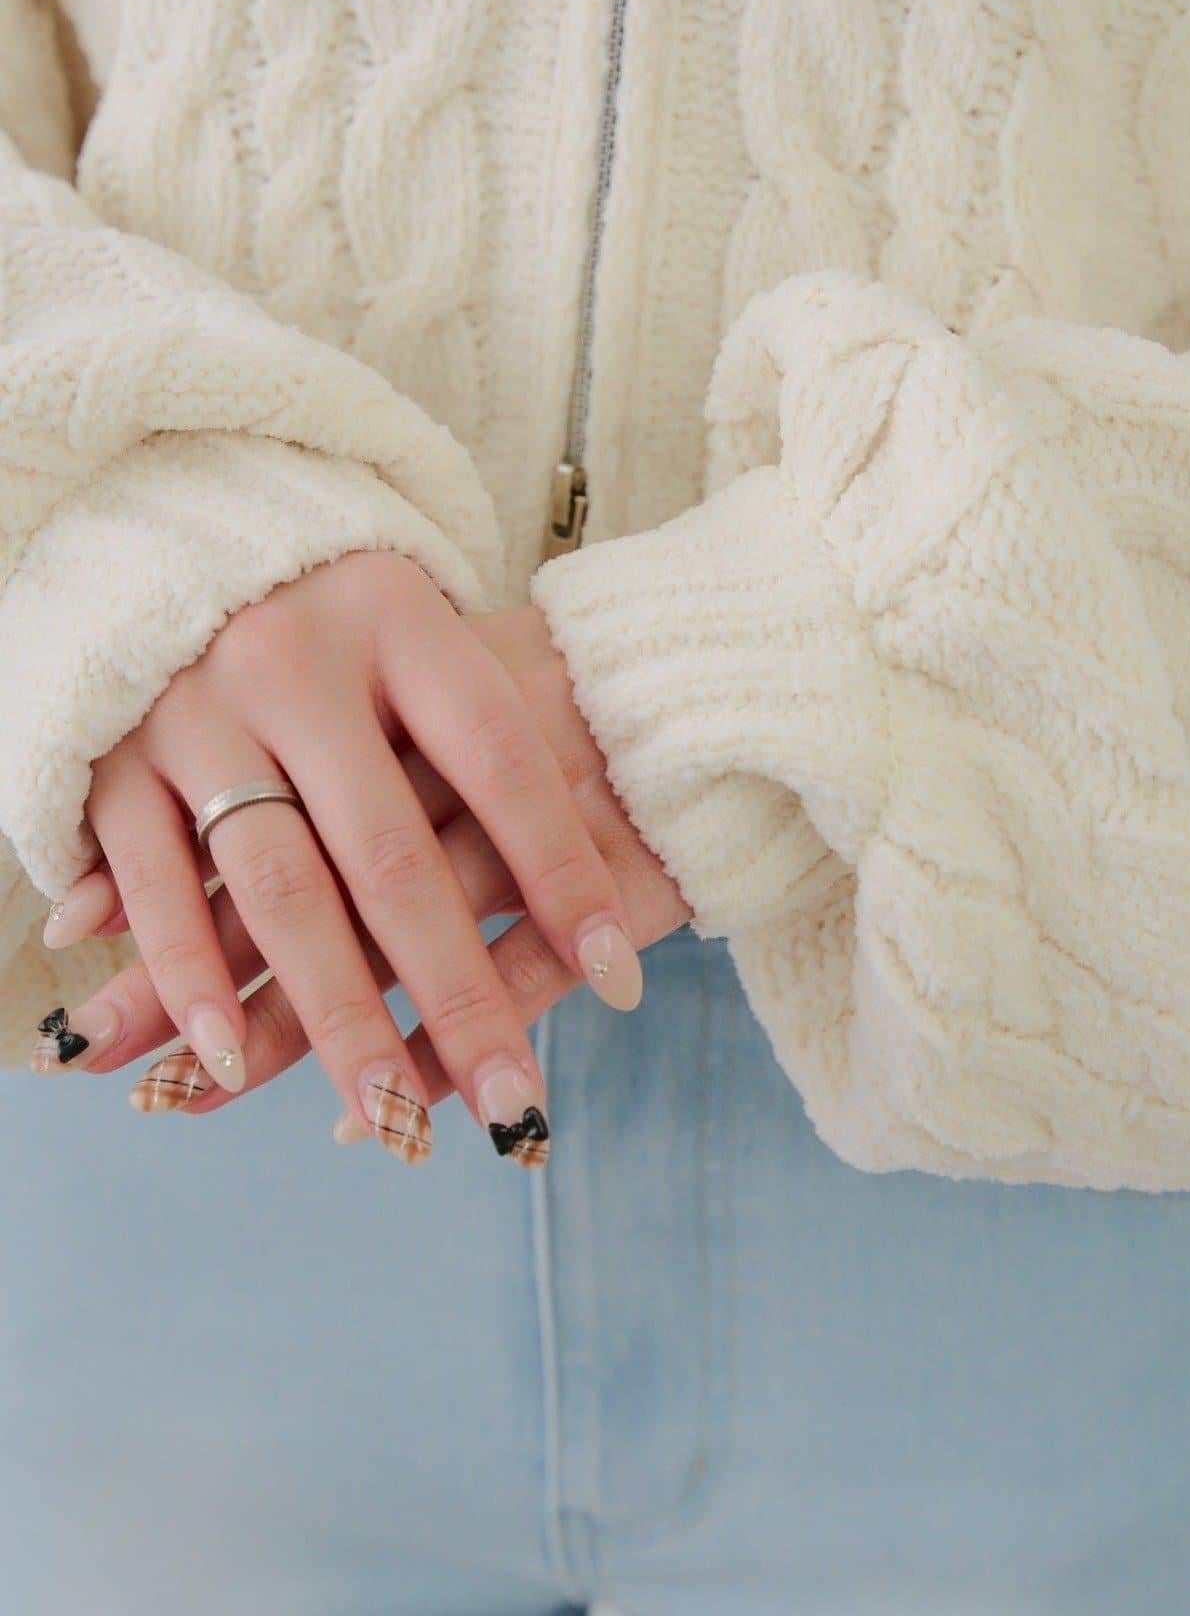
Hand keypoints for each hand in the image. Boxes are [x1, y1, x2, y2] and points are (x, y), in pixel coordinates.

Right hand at [35, 555, 643, 1161]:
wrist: (184, 523)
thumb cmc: (345, 610)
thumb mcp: (425, 634)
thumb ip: (485, 737)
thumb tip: (597, 887)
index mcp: (402, 623)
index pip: (501, 765)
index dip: (562, 874)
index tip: (622, 981)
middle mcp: (298, 660)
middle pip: (392, 855)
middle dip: (456, 995)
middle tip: (516, 1102)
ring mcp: (200, 708)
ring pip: (280, 888)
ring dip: (332, 1017)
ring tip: (388, 1116)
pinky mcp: (117, 754)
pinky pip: (153, 882)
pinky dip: (191, 976)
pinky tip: (230, 1062)